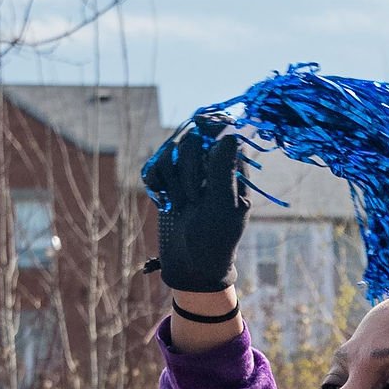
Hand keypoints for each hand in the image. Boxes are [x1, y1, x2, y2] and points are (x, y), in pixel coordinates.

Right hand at [141, 117, 250, 298]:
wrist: (192, 265)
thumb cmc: (216, 239)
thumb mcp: (223, 206)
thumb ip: (224, 170)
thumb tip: (229, 133)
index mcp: (233, 168)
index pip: (222, 131)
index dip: (210, 124)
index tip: (199, 122)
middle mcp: (210, 165)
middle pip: (193, 139)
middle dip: (189, 167)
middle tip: (194, 197)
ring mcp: (188, 172)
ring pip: (172, 151)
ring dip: (173, 179)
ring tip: (182, 204)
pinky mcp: (167, 181)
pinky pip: (155, 165)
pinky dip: (157, 181)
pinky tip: (165, 200)